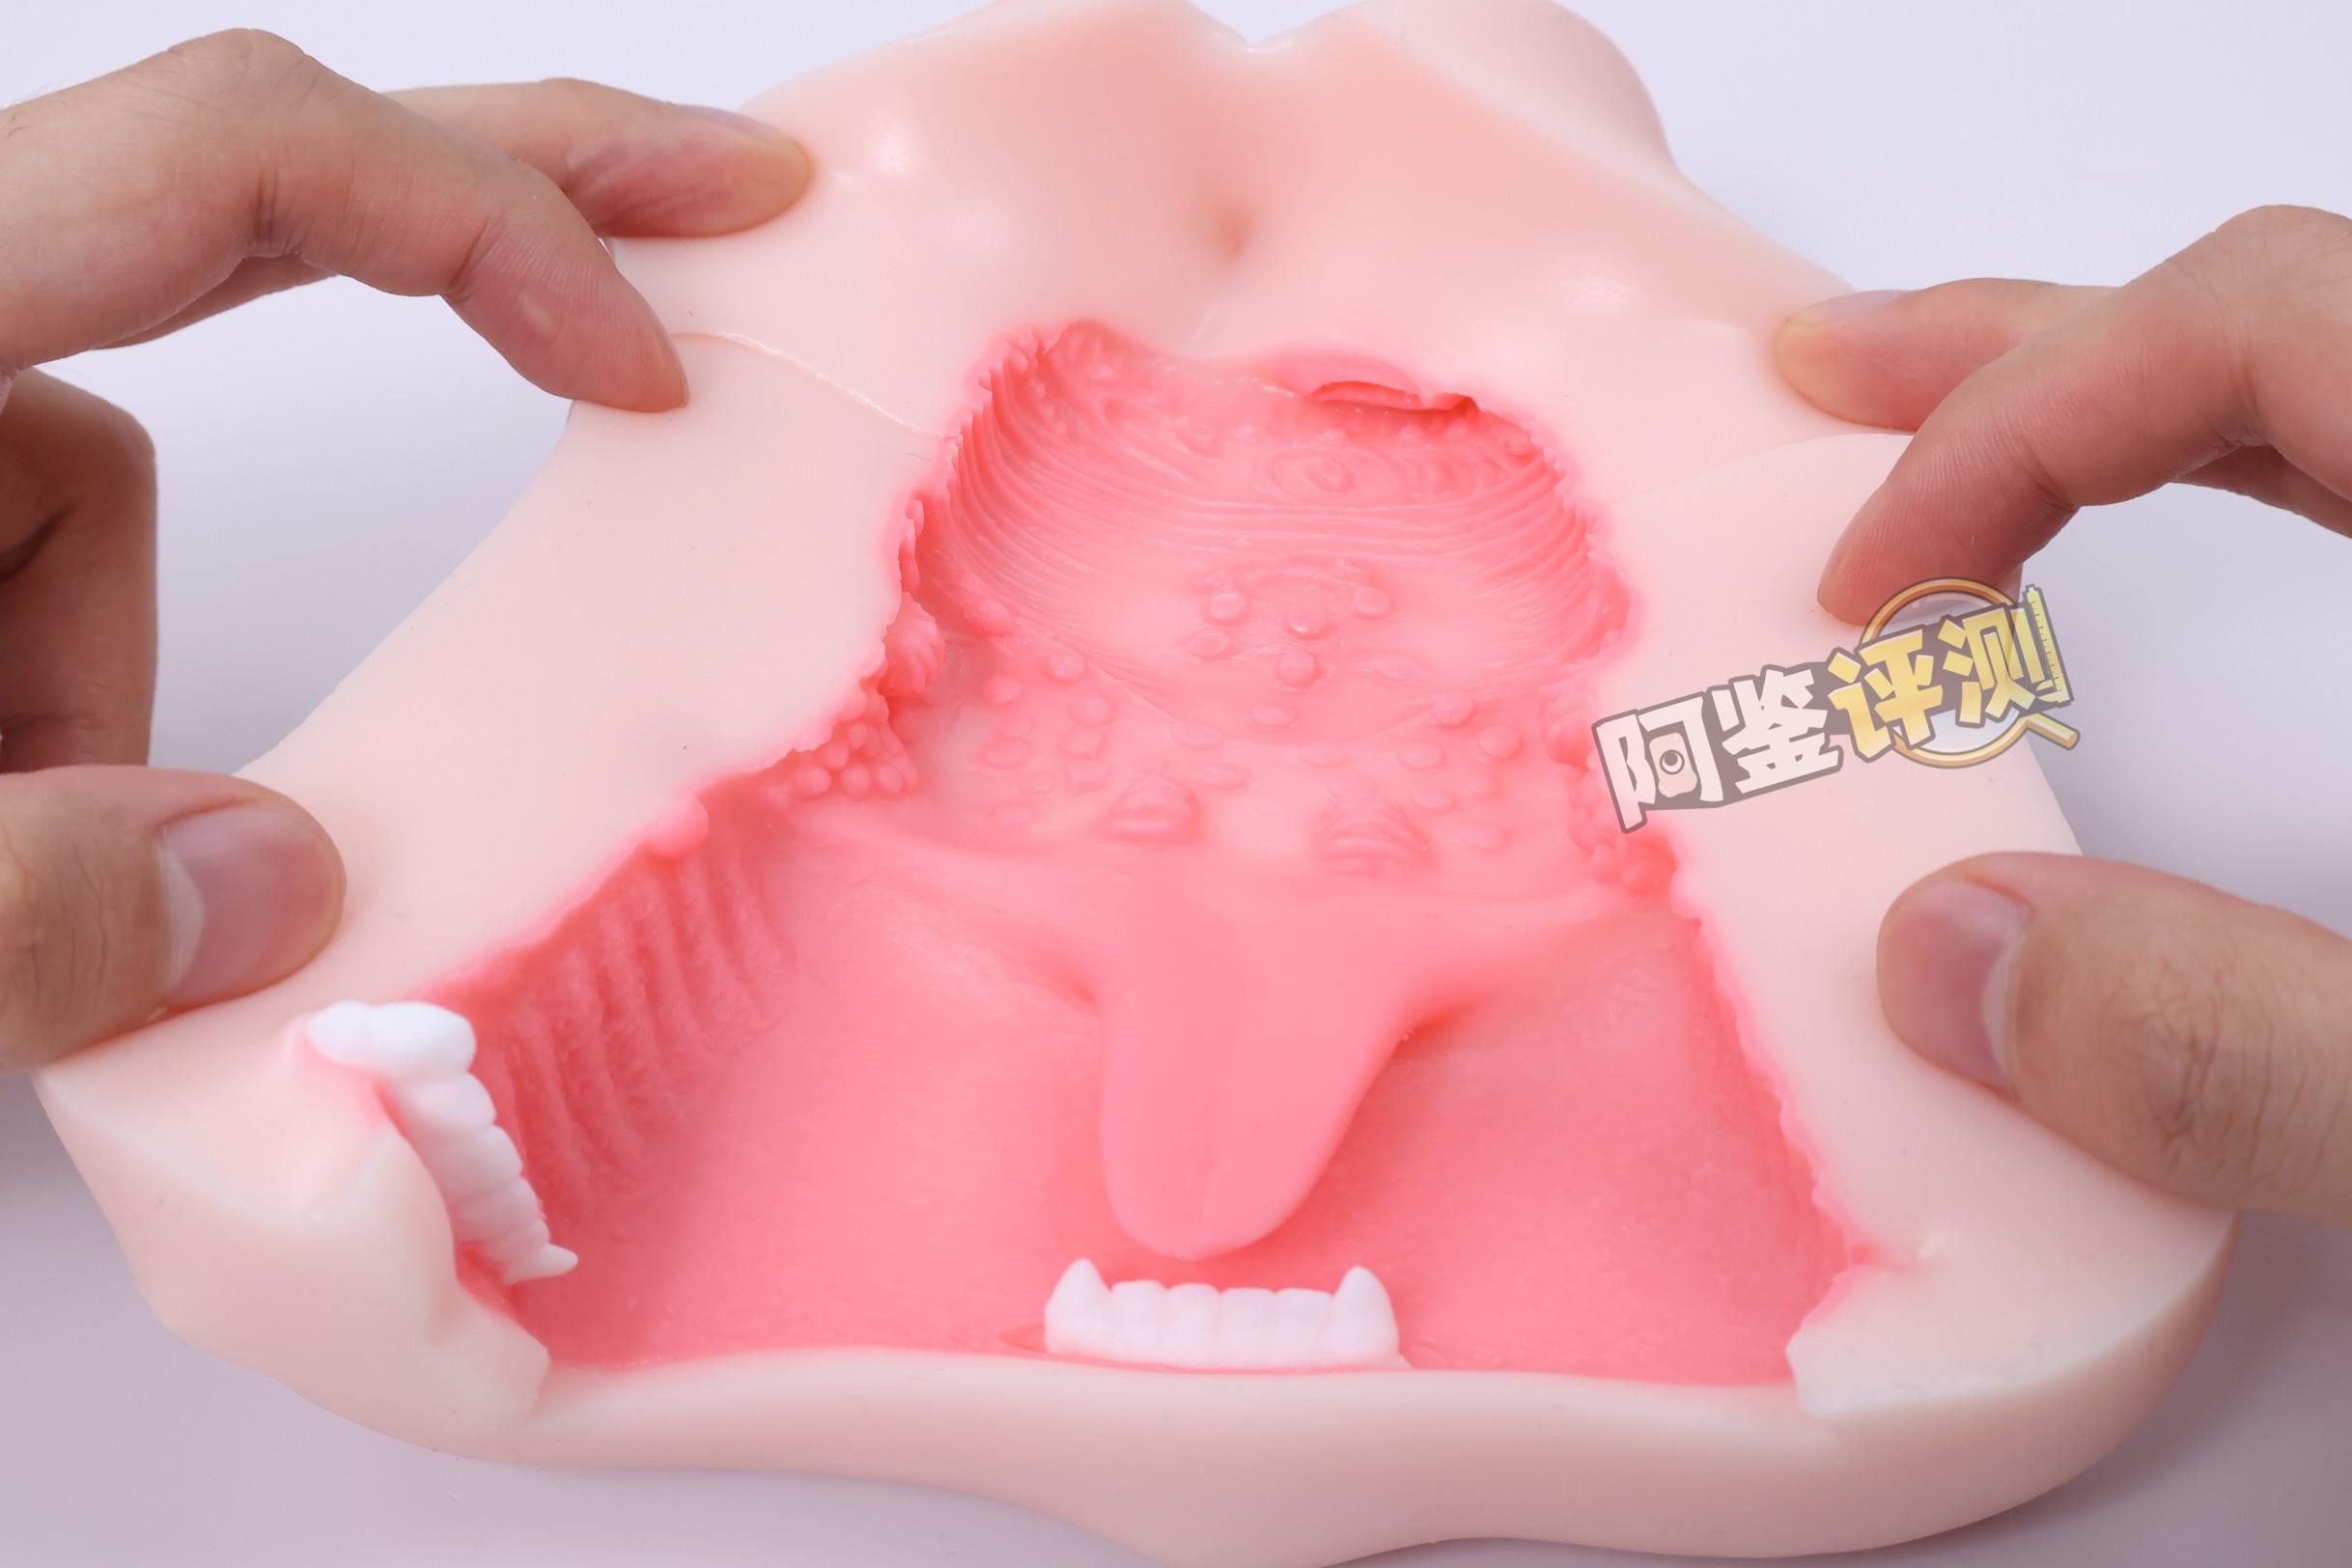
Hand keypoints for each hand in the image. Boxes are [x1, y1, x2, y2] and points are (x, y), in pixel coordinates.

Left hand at [0, 31, 808, 1072]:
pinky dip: (50, 688)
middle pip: (253, 178)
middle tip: (733, 192)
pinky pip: (37, 548)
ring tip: (18, 843)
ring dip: (99, 665)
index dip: (490, 221)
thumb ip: (44, 910)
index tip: (645, 364)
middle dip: (502, 198)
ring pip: (97, 469)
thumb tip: (287, 888)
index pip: (248, 153)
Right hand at [1777, 205, 2351, 1227]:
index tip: (1882, 590)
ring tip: (1908, 433)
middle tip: (1814, 378)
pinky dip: (2210, 474)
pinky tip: (2104, 561)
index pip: (2265, 324)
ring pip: (2322, 374)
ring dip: (2101, 395)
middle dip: (2020, 348)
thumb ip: (2256, 1054)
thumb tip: (1947, 971)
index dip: (2027, 421)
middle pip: (2278, 309)